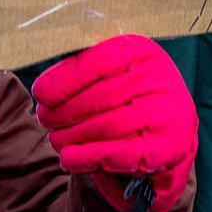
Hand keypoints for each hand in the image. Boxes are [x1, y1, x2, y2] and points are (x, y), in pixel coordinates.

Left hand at [32, 34, 196, 211]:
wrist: (168, 131)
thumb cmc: (127, 97)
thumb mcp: (111, 73)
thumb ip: (81, 70)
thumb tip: (43, 87)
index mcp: (142, 52)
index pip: (98, 61)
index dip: (64, 80)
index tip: (40, 94)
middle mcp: (160, 79)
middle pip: (99, 98)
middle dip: (63, 113)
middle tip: (44, 120)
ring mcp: (169, 113)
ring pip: (106, 127)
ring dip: (72, 137)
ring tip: (56, 139)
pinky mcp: (170, 146)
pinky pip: (120, 154)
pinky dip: (88, 158)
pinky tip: (69, 159)